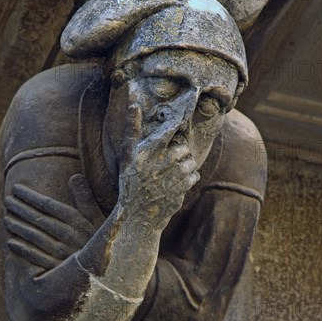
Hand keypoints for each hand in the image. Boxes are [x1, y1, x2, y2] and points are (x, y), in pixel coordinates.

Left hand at [4, 178, 103, 270]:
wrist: (107, 269)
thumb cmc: (101, 238)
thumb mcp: (97, 217)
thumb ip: (85, 198)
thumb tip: (74, 176)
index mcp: (78, 221)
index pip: (49, 205)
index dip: (30, 196)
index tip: (16, 188)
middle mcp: (69, 236)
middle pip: (39, 219)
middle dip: (20, 208)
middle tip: (6, 200)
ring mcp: (62, 253)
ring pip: (35, 237)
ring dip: (18, 227)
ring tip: (6, 218)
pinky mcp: (57, 268)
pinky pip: (36, 257)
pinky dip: (22, 249)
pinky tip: (11, 242)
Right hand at [118, 93, 199, 225]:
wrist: (138, 216)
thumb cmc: (131, 183)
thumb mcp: (127, 156)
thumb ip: (132, 129)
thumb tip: (134, 104)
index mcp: (146, 153)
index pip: (168, 130)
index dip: (178, 123)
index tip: (184, 118)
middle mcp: (159, 163)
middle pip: (182, 149)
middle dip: (178, 154)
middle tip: (168, 162)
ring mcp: (172, 178)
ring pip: (190, 162)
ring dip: (184, 166)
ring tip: (170, 174)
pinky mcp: (181, 190)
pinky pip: (193, 176)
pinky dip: (188, 178)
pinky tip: (175, 183)